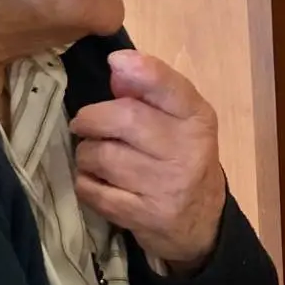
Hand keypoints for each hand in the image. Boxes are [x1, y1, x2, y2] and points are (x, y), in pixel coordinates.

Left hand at [70, 52, 226, 273]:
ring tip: (94, 157)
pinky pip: (93, 191)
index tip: (116, 62)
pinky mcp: (145, 216)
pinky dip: (85, 183)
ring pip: (101, 156)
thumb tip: (118, 67)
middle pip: (124, 119)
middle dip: (91, 119)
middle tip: (84, 125)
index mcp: (196, 120)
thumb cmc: (180, 159)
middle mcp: (187, 151)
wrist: (200, 222)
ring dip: (86, 154)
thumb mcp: (179, 121)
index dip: (141, 71)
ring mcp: (166, 187)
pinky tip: (97, 182)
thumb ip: (150, 92)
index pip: (170, 88)